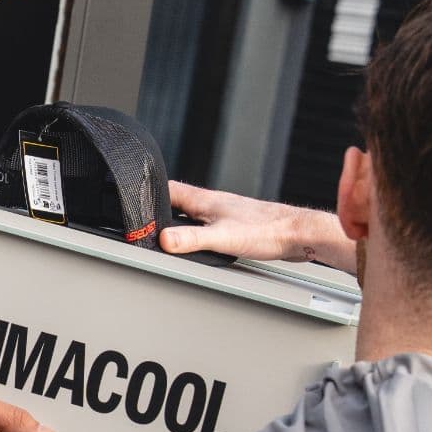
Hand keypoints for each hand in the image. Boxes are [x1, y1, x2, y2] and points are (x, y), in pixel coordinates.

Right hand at [160, 182, 357, 274]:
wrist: (297, 234)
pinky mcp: (237, 223)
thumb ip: (191, 240)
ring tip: (168, 232)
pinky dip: (198, 230)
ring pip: (193, 212)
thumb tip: (163, 240)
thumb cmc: (267, 231)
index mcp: (205, 200)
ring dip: (179, 219)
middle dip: (160, 209)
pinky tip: (202, 242)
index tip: (134, 200)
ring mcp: (225, 212)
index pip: (168, 189)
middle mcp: (214, 203)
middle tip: (147, 221)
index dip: (148, 193)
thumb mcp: (223, 238)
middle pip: (178, 201)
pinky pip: (208, 223)